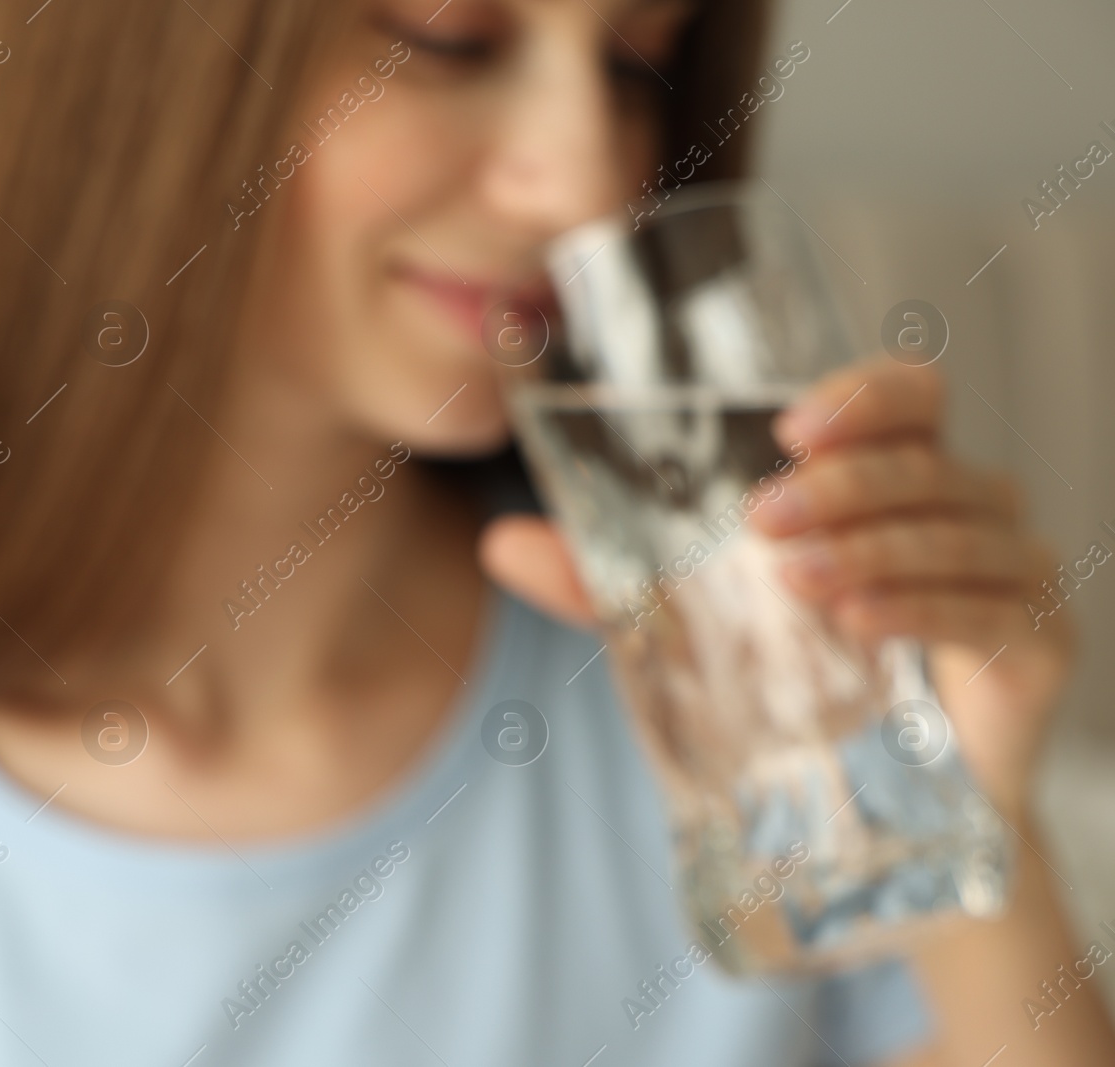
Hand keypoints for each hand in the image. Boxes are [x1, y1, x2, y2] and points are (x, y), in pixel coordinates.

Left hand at [480, 357, 1073, 818]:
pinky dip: (923, 609)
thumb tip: (497, 541)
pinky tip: (859, 622)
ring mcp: (1014, 573)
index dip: (865, 395)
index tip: (790, 424)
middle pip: (927, 461)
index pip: (910, 396)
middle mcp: (966, 510)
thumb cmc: (792, 684)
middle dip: (842, 484)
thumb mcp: (683, 620)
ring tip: (795, 580)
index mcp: (893, 480)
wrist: (878, 804)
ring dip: (873, 547)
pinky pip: (991, 610)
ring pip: (957, 530)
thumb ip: (602, 579)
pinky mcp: (1039, 644)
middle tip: (762, 519)